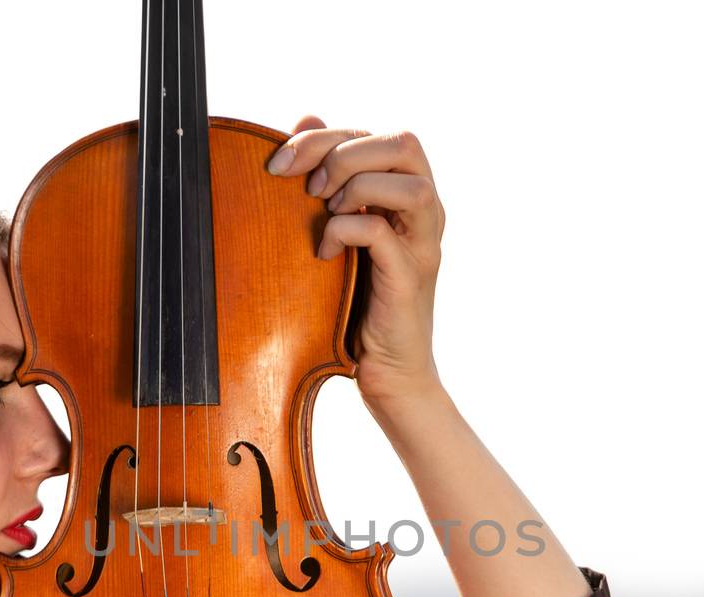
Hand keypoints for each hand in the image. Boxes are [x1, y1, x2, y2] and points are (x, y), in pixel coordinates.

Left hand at [266, 115, 445, 406]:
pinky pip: (382, 232)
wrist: (387, 371)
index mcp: (407, 193)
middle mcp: (425, 212)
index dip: (323, 138)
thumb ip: (327, 176)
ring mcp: (422, 244)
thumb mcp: (336, 226)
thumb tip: (306, 118)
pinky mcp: (409, 277)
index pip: (376, 135)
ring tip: (323, 212)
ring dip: (355, 186)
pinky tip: (324, 253)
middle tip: (307, 187)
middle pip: (403, 142)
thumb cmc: (357, 300)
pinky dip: (344, 231)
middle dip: (342, 153)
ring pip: (410, 182)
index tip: (278, 163)